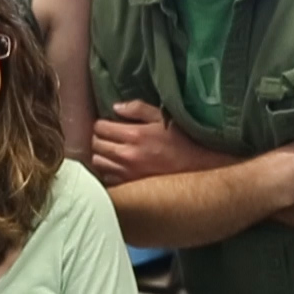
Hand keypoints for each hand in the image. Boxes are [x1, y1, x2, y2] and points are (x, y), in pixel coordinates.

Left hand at [91, 100, 235, 185]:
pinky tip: (118, 166)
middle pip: (95, 145)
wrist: (197, 169)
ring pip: (98, 162)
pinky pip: (107, 178)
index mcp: (134, 135)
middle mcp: (126, 155)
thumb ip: (138, 109)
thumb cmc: (182, 141)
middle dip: (99, 138)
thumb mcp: (163, 118)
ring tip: (111, 151)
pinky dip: (109, 171)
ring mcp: (127, 173)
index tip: (108, 124)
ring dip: (102, 155)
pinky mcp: (130, 186)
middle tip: (108, 137)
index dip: (102, 124)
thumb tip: (116, 107)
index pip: (100, 127)